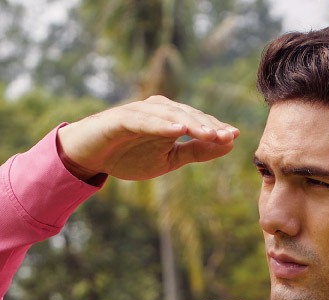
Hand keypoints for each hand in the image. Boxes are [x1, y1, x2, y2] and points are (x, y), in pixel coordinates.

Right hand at [58, 96, 238, 181]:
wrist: (93, 156)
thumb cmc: (130, 155)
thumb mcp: (169, 160)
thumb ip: (196, 151)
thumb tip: (228, 144)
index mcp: (171, 118)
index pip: (198, 122)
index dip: (216, 128)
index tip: (235, 136)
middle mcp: (158, 110)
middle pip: (188, 115)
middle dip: (208, 125)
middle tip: (228, 135)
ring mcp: (140, 112)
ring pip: (170, 115)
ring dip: (190, 122)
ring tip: (209, 133)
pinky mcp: (122, 118)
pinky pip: (145, 120)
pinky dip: (161, 124)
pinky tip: (177, 129)